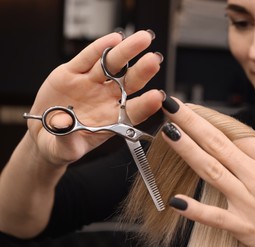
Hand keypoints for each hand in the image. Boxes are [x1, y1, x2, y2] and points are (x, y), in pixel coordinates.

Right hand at [27, 30, 162, 165]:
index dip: (146, 105)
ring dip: (126, 52)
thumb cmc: (62, 145)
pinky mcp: (73, 72)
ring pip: (111, 65)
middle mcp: (106, 99)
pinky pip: (87, 58)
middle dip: (142, 71)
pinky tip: (114, 38)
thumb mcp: (63, 149)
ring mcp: (91, 84)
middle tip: (154, 60)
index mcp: (112, 120)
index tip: (158, 97)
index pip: (133, 112)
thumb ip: (67, 139)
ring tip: (142, 40)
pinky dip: (99, 48)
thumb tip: (64, 123)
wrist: (45, 132)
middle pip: (129, 83)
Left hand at [161, 98, 254, 246]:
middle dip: (192, 121)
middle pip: (218, 142)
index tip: (202, 115)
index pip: (240, 135)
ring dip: (186, 149)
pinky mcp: (247, 228)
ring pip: (211, 170)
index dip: (219, 125)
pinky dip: (195, 209)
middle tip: (172, 106)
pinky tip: (175, 200)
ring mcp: (250, 203)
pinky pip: (215, 217)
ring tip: (168, 132)